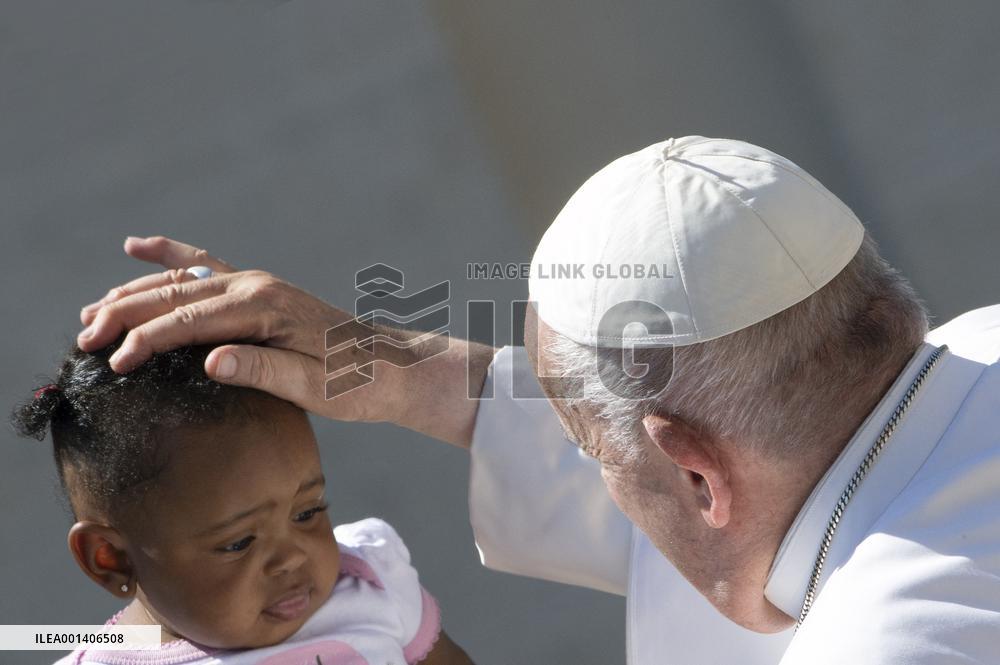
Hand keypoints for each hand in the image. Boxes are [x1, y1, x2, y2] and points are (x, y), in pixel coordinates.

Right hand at [78, 236, 404, 424]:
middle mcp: (256, 286)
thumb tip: (210, 361)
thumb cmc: (355, 384)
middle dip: (125, 313)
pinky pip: (206, 267)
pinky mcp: (260, 291)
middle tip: (83, 336)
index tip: (113, 363)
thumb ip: (261, 370)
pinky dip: (170, 256)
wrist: (390, 367)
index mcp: (265, 309)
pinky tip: (139, 246)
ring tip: (92, 309)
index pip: (190, 322)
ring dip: (135, 292)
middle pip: (177, 295)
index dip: (147, 341)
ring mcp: (257, 283)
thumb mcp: (311, 387)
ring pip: (182, 280)